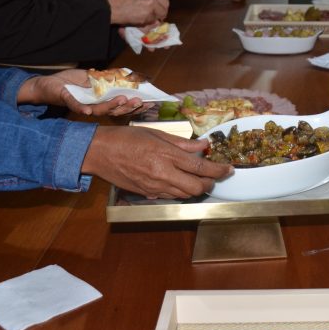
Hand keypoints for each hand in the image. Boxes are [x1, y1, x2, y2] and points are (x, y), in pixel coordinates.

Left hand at [18, 69, 148, 116]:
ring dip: (111, 106)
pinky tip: (87, 111)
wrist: (47, 84)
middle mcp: (94, 106)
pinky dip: (82, 108)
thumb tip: (128, 74)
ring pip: (99, 110)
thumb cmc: (71, 82)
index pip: (122, 105)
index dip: (136, 105)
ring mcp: (82, 105)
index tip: (151, 102)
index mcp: (102, 101)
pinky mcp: (68, 100)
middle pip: (115, 110)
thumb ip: (109, 77)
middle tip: (141, 101)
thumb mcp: (93, 76)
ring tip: (123, 99)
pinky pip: (76, 106)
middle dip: (129, 106)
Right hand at [82, 127, 232, 198]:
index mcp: (166, 155)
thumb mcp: (157, 134)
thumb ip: (182, 143)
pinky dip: (179, 191)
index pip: (200, 167)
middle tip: (214, 175)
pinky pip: (170, 196)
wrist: (99, 152)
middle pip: (196, 188)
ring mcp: (154, 186)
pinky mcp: (146, 193)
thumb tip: (202, 145)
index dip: (218, 170)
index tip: (229, 169)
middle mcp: (162, 174)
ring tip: (199, 178)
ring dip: (195, 188)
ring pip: (184, 194)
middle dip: (209, 183)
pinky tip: (179, 181)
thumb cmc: (127, 138)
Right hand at [106, 0, 169, 25]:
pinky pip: (154, 20)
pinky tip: (140, 20)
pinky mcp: (148, 12)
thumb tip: (157, 4)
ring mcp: (151, 2)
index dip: (162, 0)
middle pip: (166, 3)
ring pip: (162, 12)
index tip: (158, 5)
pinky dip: (149, 22)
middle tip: (155, 15)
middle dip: (161, 10)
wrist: (110, 6)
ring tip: (146, 18)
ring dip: (156, 17)